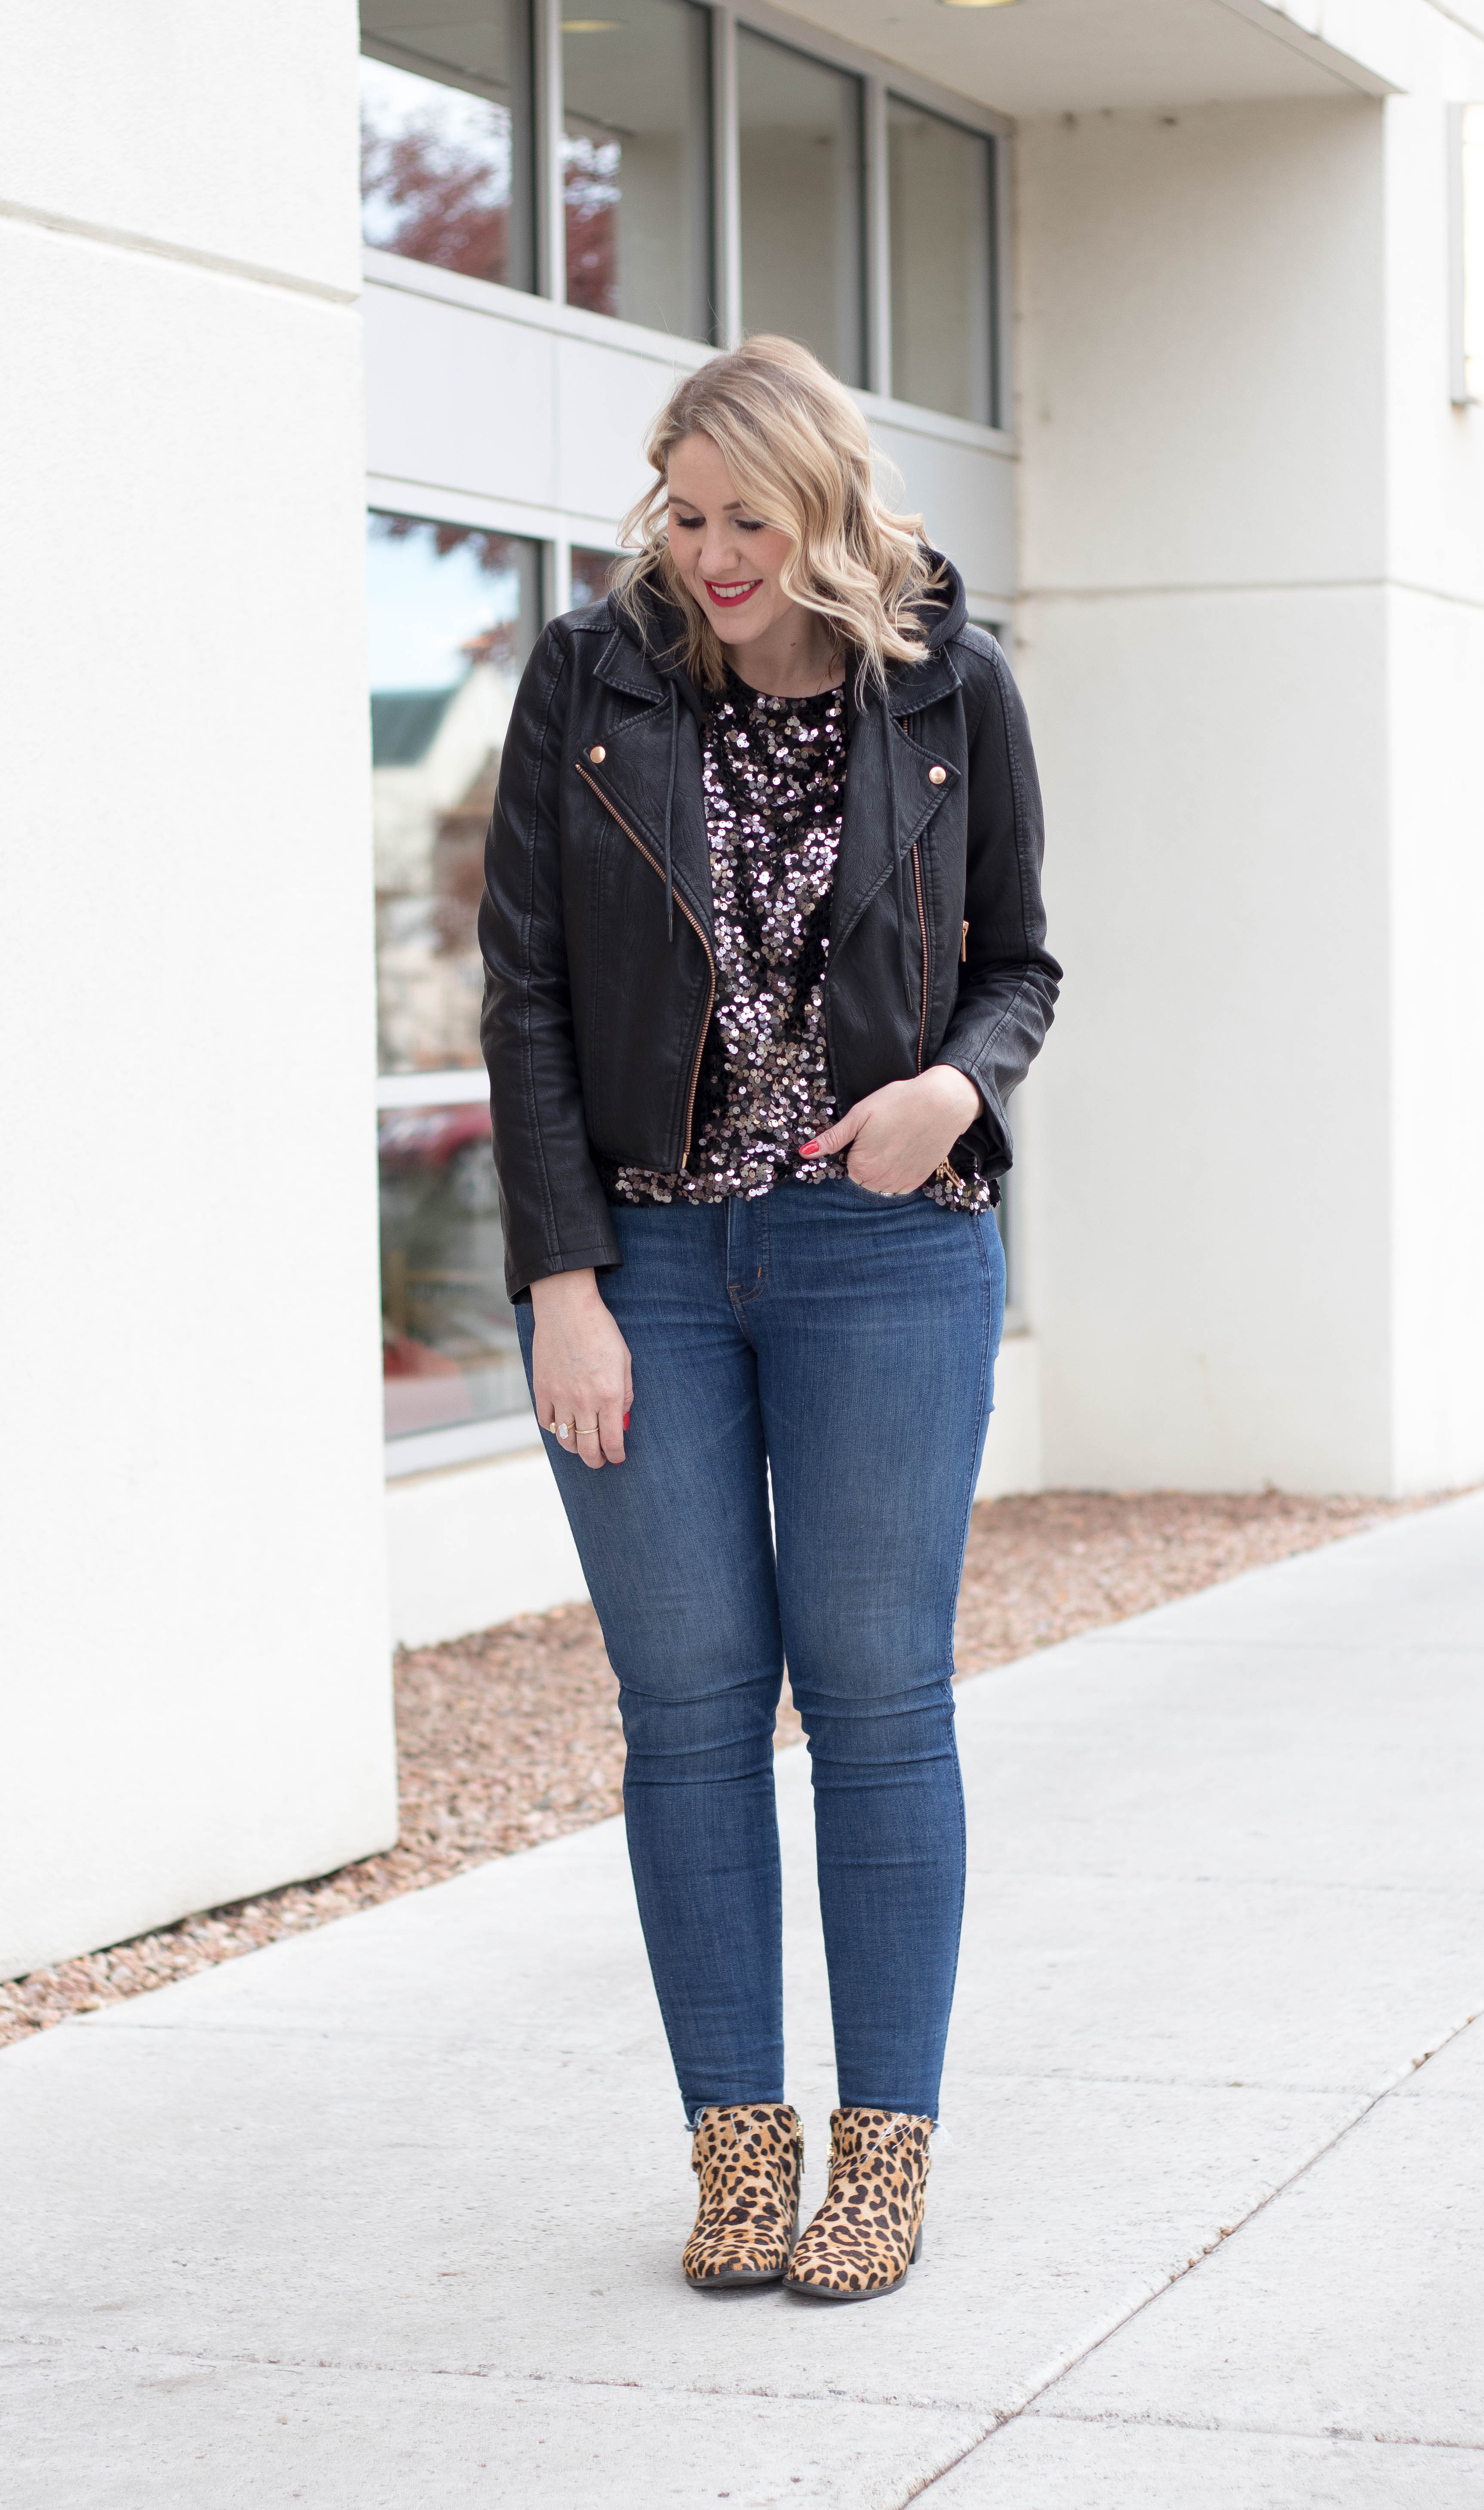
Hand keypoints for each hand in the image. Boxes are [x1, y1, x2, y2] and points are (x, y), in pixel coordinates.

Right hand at [529, 1269, 632, 1467]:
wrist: (566, 1309)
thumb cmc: (601, 1331)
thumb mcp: (624, 1361)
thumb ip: (625, 1394)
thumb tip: (621, 1421)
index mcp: (608, 1394)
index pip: (611, 1440)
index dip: (616, 1455)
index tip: (618, 1458)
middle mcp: (583, 1401)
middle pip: (587, 1448)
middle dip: (595, 1461)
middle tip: (600, 1461)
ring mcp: (559, 1397)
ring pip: (565, 1440)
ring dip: (576, 1448)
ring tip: (583, 1445)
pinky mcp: (541, 1389)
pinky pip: (546, 1422)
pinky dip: (554, 1429)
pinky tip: (563, 1425)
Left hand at [800, 1066, 980, 1194]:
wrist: (943, 1103)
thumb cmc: (899, 1103)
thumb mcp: (860, 1115)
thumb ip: (832, 1138)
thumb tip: (805, 1153)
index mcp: (860, 1167)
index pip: (842, 1171)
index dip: (849, 1153)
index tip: (860, 1137)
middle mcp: (879, 1182)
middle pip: (860, 1181)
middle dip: (863, 1164)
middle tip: (879, 1138)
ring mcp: (900, 1184)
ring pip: (878, 1186)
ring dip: (879, 1171)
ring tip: (891, 1144)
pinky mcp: (917, 1182)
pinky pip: (897, 1187)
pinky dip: (896, 1174)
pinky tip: (902, 1152)